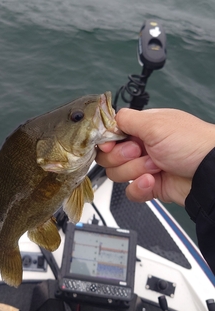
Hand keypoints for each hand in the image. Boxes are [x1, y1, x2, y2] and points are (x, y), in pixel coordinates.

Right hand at [96, 108, 214, 205]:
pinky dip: (140, 188)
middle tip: (140, 151)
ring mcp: (144, 167)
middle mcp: (141, 146)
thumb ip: (125, 119)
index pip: (110, 134)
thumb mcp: (155, 123)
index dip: (106, 140)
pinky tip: (153, 180)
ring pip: (118, 174)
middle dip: (122, 156)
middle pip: (109, 155)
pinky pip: (130, 191)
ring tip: (155, 166)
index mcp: (142, 127)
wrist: (209, 173)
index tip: (108, 143)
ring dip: (135, 170)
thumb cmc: (191, 143)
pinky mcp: (149, 186)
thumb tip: (107, 119)